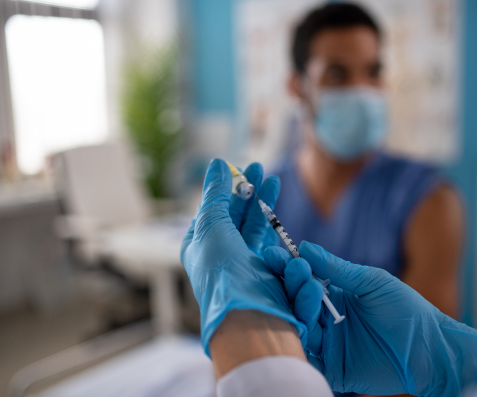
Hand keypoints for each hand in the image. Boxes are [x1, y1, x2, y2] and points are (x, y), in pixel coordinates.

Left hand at [180, 159, 305, 354]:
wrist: (248, 313)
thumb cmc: (222, 270)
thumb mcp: (211, 223)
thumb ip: (215, 192)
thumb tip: (217, 163)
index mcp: (199, 244)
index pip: (212, 209)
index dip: (226, 187)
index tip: (240, 168)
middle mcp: (220, 253)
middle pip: (235, 214)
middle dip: (248, 190)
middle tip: (260, 167)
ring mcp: (244, 262)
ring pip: (254, 225)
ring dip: (263, 201)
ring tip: (272, 179)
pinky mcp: (266, 269)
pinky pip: (270, 240)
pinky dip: (273, 221)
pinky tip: (277, 207)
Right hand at [264, 241, 476, 396]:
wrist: (431, 351)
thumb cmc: (407, 310)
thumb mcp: (371, 282)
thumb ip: (337, 268)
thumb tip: (303, 246)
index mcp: (333, 294)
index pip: (302, 279)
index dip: (286, 267)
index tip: (274, 254)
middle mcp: (325, 317)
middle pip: (294, 301)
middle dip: (291, 283)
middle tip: (295, 269)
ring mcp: (327, 342)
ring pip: (298, 325)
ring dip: (298, 306)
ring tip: (309, 289)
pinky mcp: (331, 367)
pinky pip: (307, 356)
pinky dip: (299, 341)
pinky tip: (302, 324)